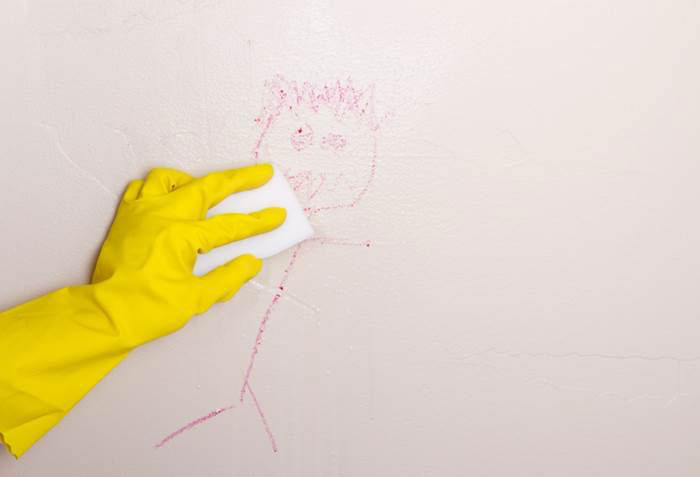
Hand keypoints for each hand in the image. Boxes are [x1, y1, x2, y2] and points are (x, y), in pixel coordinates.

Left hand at [91, 164, 285, 346]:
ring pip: (171, 179)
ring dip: (194, 180)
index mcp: (181, 235)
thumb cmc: (149, 309)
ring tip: (208, 188)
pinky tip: (170, 198)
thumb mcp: (196, 299)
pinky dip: (160, 188)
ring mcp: (141, 212)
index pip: (230, 226)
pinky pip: (142, 188)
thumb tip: (251, 263)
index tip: (278, 216)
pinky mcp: (126, 217)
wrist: (106, 314)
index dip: (258, 222)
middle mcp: (162, 215)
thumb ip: (228, 278)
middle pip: (208, 187)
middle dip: (239, 180)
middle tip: (262, 174)